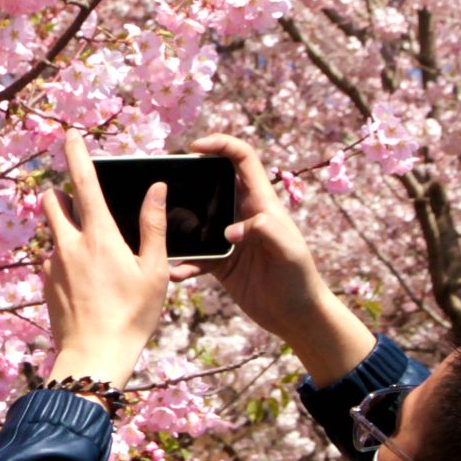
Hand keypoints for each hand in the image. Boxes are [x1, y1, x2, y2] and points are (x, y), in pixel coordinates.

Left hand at [37, 132, 168, 386]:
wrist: (93, 357)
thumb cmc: (131, 316)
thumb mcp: (154, 270)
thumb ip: (153, 225)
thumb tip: (156, 189)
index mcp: (99, 235)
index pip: (84, 181)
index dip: (77, 153)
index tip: (71, 133)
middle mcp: (69, 244)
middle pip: (54, 201)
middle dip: (63, 192)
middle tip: (85, 203)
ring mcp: (53, 264)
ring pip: (54, 231)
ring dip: (68, 228)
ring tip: (96, 256)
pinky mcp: (45, 283)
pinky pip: (54, 258)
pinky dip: (68, 259)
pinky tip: (89, 284)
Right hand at [171, 136, 374, 383]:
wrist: (297, 315)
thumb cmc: (300, 278)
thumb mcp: (288, 249)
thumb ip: (265, 229)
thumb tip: (229, 230)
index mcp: (261, 202)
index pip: (242, 158)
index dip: (220, 144)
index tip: (195, 148)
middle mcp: (243, 214)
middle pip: (212, 183)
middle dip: (189, 178)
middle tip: (164, 184)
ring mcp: (229, 238)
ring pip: (197, 219)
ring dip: (178, 223)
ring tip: (159, 228)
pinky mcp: (221, 263)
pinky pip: (195, 256)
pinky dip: (183, 263)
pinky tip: (175, 272)